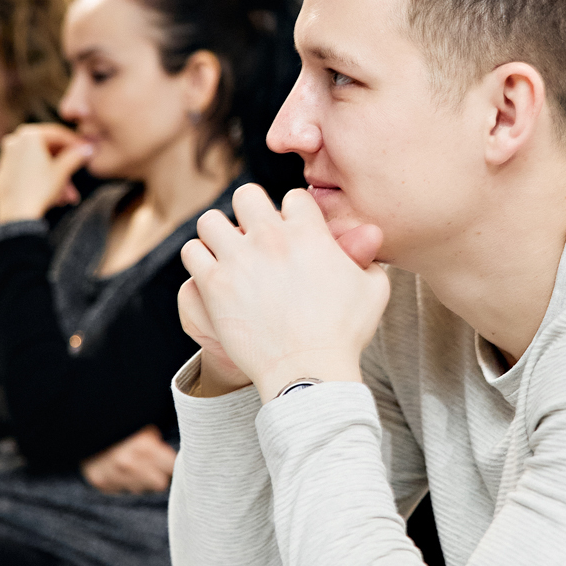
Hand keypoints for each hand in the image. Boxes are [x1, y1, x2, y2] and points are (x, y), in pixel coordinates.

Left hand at [0, 124, 91, 223]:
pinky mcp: (3, 174)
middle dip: (65, 166)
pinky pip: (26, 172)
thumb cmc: (39, 190)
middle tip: (79, 174)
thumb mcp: (63, 171)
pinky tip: (53, 197)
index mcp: (29, 135)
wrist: (17, 216)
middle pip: (47, 151)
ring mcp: (6, 158)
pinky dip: (40, 180)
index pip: (58, 134)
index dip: (75, 143)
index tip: (86, 149)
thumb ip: (76, 156)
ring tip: (67, 196)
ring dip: (56, 178)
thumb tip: (87, 149)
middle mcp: (14, 142)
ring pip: (38, 163)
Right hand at [81, 426, 176, 494]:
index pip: (173, 467)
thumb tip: (183, 451)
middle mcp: (128, 465)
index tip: (169, 457)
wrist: (81, 423)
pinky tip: (116, 466)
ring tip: (131, 461)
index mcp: (144, 447)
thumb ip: (159, 442)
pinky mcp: (100, 483)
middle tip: (150, 459)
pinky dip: (122, 481)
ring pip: (141, 489)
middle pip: (159, 483)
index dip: (171, 461)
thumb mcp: (142, 424)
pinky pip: (122, 490)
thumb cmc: (119, 421)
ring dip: (140, 479)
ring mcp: (112, 476)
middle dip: (157, 472)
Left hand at [179, 183, 388, 402]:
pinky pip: (192, 252)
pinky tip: (212, 274)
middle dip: (250, 211)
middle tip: (253, 237)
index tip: (291, 233)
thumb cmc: (344, 334)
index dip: (292, 214)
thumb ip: (368, 257)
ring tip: (226, 253)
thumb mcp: (373, 288)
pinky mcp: (214, 284)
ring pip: (211, 220)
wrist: (309, 371)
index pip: (292, 198)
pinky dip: (199, 259)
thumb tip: (368, 239)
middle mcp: (270, 237)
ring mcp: (239, 259)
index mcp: (309, 232)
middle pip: (247, 195)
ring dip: (218, 234)